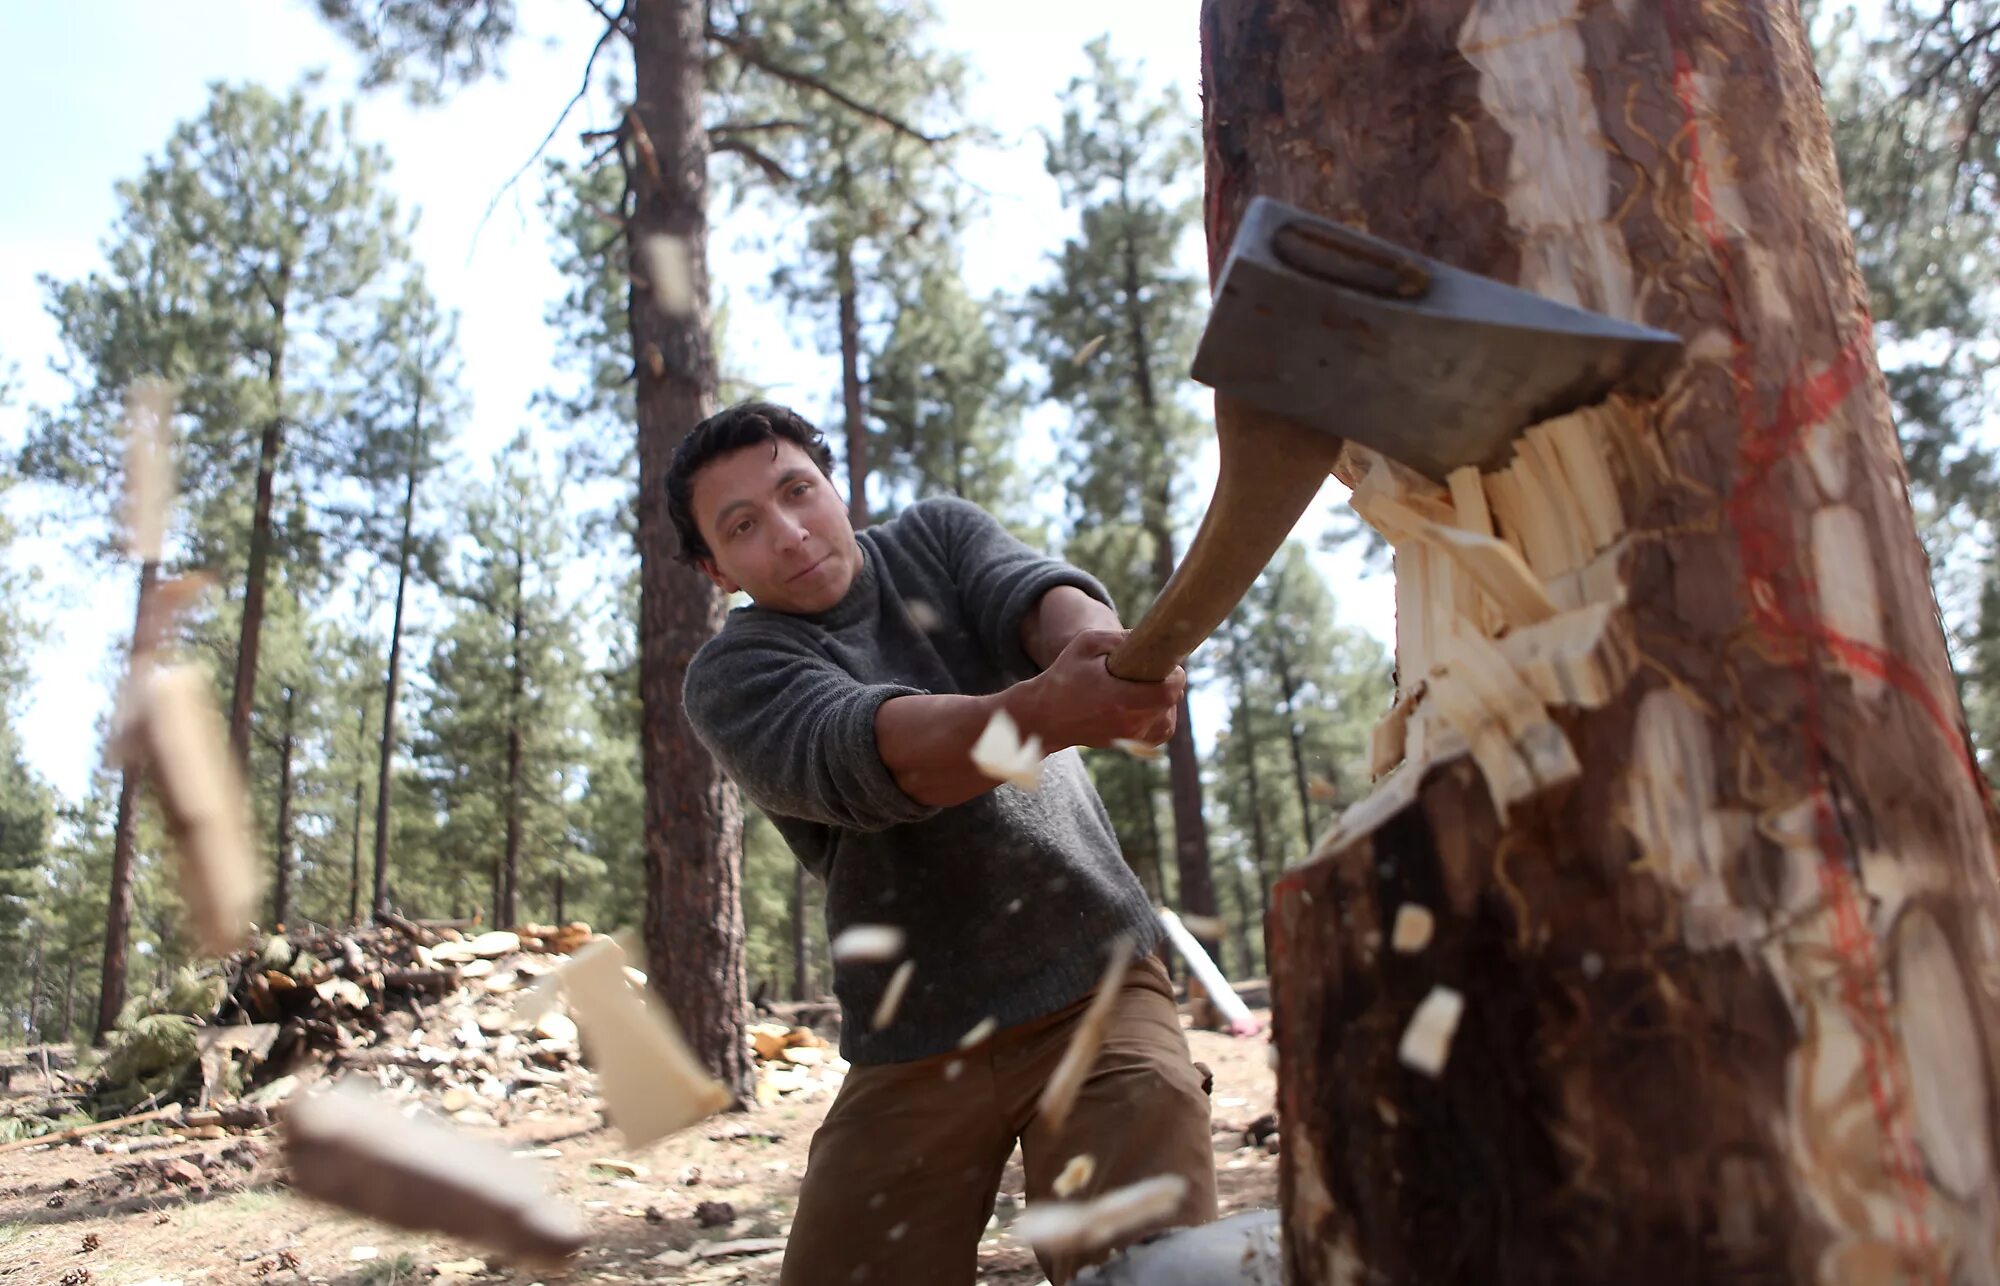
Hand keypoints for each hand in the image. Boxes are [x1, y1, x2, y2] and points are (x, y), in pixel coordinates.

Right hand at [1013, 629, 1183, 751]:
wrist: (1045, 716)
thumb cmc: (1065, 676)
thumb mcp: (1086, 644)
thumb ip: (1120, 638)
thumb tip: (1150, 637)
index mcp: (1119, 699)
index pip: (1168, 692)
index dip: (1175, 675)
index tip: (1167, 663)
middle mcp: (1128, 723)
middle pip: (1170, 702)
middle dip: (1167, 682)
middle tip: (1152, 670)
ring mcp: (1129, 737)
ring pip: (1168, 718)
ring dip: (1164, 700)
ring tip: (1146, 685)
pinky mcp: (1129, 745)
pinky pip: (1160, 731)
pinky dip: (1160, 716)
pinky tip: (1146, 702)